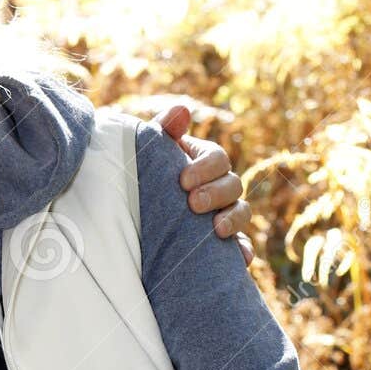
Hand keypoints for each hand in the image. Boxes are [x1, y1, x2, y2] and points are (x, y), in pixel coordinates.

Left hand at [156, 103, 254, 268]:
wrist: (128, 216)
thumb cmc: (142, 177)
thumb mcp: (148, 153)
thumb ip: (163, 130)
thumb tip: (182, 110)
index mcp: (203, 161)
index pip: (217, 158)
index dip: (206, 167)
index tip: (183, 181)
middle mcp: (218, 186)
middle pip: (233, 185)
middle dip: (216, 193)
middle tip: (193, 204)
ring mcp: (223, 213)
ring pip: (241, 212)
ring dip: (232, 219)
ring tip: (216, 229)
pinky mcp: (222, 242)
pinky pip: (241, 246)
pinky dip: (242, 251)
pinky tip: (239, 259)